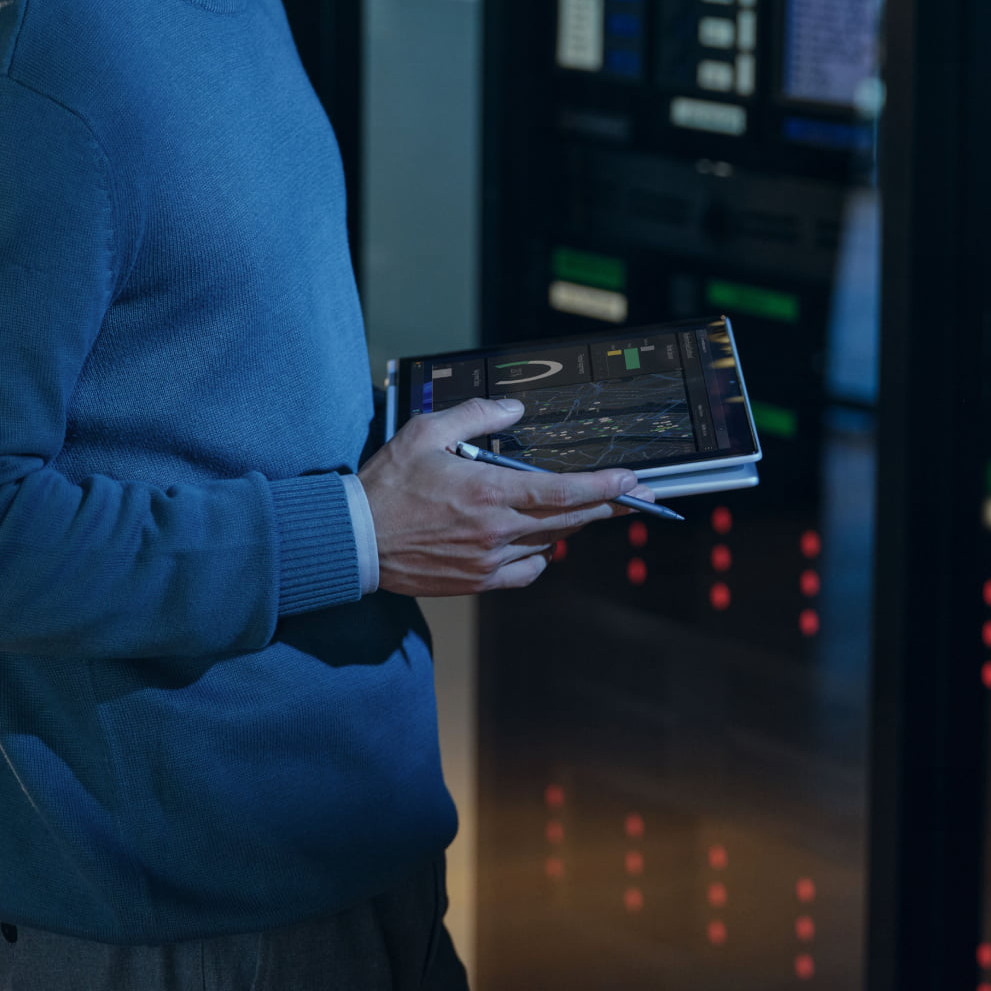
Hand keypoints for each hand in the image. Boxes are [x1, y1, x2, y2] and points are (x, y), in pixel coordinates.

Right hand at [359, 396, 653, 595]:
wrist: (355, 540)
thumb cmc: (387, 484)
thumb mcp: (427, 432)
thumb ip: (476, 415)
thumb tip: (515, 408)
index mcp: (488, 492)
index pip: (563, 491)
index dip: (604, 486)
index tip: (633, 481)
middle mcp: (496, 530)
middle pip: (570, 519)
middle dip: (607, 505)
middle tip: (635, 496)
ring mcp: (490, 561)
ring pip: (551, 542)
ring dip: (574, 524)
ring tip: (589, 508)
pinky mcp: (479, 582)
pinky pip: (528, 571)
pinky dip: (542, 554)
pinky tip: (540, 540)